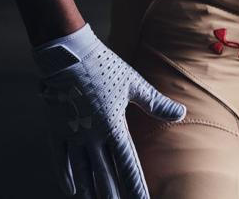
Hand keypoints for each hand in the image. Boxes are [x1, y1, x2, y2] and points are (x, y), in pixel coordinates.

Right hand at [32, 23, 185, 197]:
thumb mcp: (133, 83)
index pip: (128, 165)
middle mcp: (92, 136)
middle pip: (105, 176)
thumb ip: (156, 103)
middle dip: (114, 195)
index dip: (136, 187)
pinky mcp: (57, 130)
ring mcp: (73, 135)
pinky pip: (61, 161)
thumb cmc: (103, 65)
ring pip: (82, 173)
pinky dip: (66, 177)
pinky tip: (72, 189)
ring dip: (90, 191)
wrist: (67, 53)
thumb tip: (181, 113)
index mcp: (113, 126)